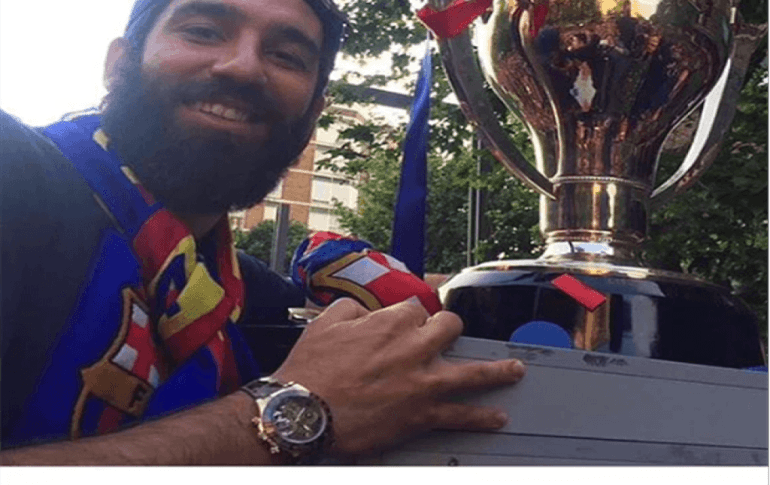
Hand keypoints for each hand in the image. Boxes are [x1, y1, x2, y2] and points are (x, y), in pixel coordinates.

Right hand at [272, 298, 526, 455]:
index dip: (412, 316)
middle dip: (450, 328)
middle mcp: (414, 348)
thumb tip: (364, 310)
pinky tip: (496, 417)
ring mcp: (423, 382)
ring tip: (514, 370)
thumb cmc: (311, 370)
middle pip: (450, 328)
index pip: (416, 309)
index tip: (411, 321)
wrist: (303, 412)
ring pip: (472, 372)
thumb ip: (351, 309)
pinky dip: (481, 418)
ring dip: (498, 371)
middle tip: (448, 335)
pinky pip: (461, 416)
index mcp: (391, 323)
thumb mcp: (326, 323)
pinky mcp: (422, 414)